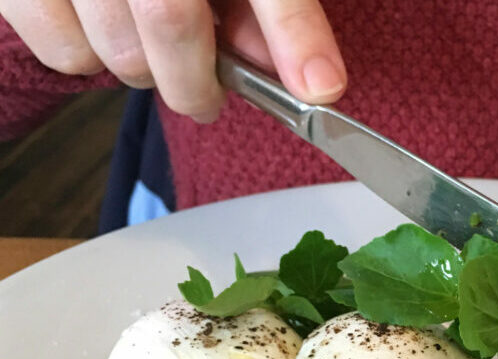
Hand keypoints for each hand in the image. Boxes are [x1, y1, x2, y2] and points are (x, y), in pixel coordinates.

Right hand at [0, 0, 346, 121]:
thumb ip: (267, 8)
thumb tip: (302, 76)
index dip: (294, 31)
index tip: (321, 87)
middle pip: (168, 19)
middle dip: (196, 81)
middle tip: (207, 97)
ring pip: (114, 49)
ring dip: (142, 71)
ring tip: (150, 49)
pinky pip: (63, 50)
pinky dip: (86, 59)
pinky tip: (102, 30)